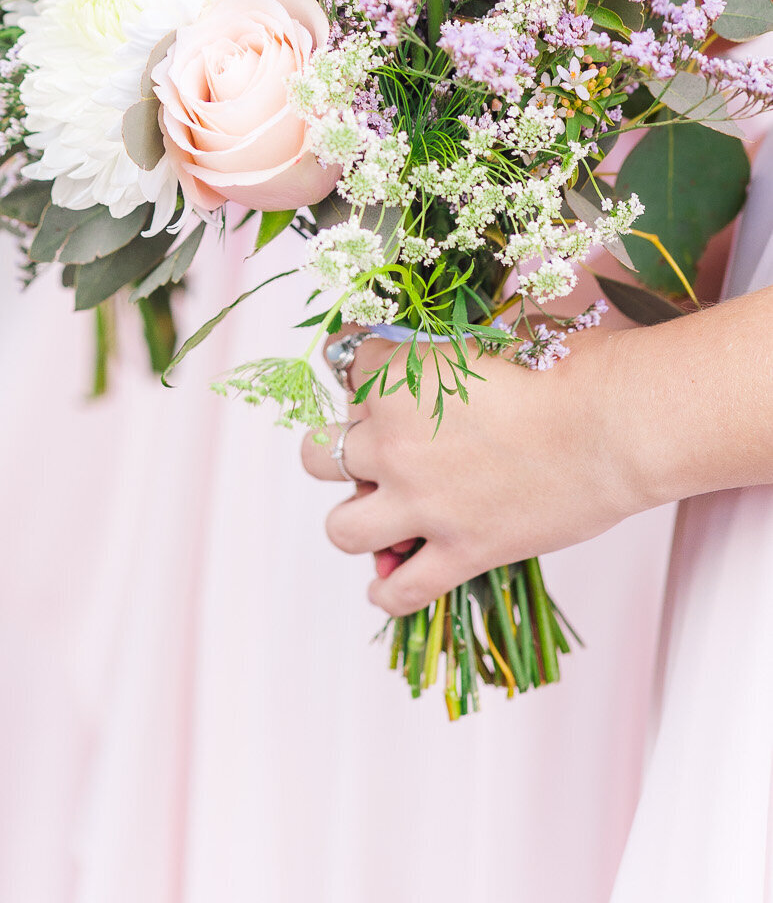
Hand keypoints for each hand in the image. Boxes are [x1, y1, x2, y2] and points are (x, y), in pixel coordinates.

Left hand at [300, 331, 649, 617]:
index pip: (348, 369)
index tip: (388, 383)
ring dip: (354, 519)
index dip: (369, 377)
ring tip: (377, 514)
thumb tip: (433, 360)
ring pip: (342, 528)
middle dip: (342, 450)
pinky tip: (390, 580)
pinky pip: (400, 589)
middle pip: (322, 453)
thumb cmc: (561, 369)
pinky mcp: (460, 551)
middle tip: (379, 452)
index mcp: (395, 377)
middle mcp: (393, 442)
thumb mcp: (485, 338)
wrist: (608, 424)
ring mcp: (423, 502)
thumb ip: (443, 352)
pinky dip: (388, 590)